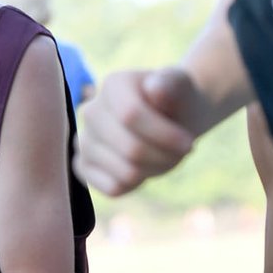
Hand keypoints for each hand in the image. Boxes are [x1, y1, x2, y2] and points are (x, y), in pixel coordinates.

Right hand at [74, 67, 195, 194]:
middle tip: (182, 151)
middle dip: (166, 157)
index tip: (190, 142)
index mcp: (112, 85)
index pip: (131, 115)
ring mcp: (83, 140)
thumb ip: (173, 84)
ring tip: (165, 156)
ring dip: (156, 170)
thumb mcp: (184, 87)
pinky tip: (144, 167)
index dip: (165, 136)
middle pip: (131, 149)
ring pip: (126, 173)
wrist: (172, 118)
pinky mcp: (83, 166)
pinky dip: (138, 184)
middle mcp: (91, 111)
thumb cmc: (179, 102)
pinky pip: (113, 188)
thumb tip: (154, 87)